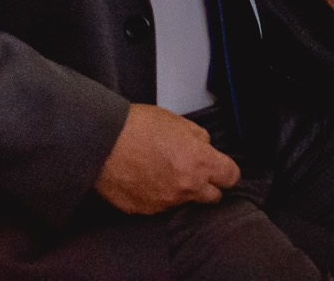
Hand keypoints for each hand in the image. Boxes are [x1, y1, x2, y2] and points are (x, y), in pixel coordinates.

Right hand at [93, 103, 239, 214]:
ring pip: (185, 201)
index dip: (227, 171)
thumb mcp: (180, 123)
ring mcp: (163, 202)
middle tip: (196, 172)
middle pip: (213, 197)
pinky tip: (147, 179)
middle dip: (209, 185)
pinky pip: (159, 206)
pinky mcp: (143, 210)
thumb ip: (200, 139)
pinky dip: (158, 196)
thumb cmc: (139, 128)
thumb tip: (204, 149)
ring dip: (181, 190)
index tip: (222, 169)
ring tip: (163, 171)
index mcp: (199, 163)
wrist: (102, 142)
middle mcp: (185, 187)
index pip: (231, 177)